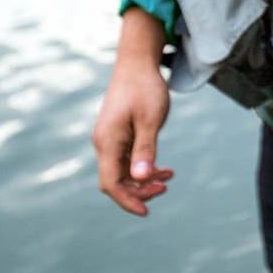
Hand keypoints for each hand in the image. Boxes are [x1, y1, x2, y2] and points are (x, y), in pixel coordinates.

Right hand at [91, 8, 172, 215]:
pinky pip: (128, 159)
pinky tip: (165, 168)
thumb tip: (141, 178)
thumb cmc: (145, 88)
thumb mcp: (151, 120)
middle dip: (140, 190)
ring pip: (123, 171)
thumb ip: (145, 150)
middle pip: (116, 180)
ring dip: (144, 178)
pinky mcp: (118, 134)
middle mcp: (104, 142)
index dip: (127, 200)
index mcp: (107, 141)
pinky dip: (144, 166)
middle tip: (166, 186)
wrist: (137, 61)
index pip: (111, 183)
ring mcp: (110, 138)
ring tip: (169, 177)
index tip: (147, 211)